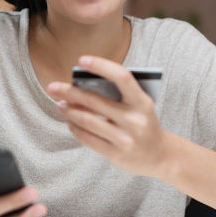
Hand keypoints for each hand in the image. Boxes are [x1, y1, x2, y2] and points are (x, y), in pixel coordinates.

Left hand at [47, 55, 168, 176]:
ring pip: (87, 121)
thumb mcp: (140, 106)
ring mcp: (125, 138)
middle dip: (70, 92)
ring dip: (69, 111)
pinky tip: (70, 122)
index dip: (101, 66)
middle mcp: (135, 120)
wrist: (162, 156)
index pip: (121, 77)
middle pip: (95, 100)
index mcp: (143, 102)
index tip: (82, 60)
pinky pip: (88, 138)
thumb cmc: (144, 124)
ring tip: (60, 104)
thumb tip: (81, 87)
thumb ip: (118, 96)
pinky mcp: (116, 154)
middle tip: (53, 87)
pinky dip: (75, 128)